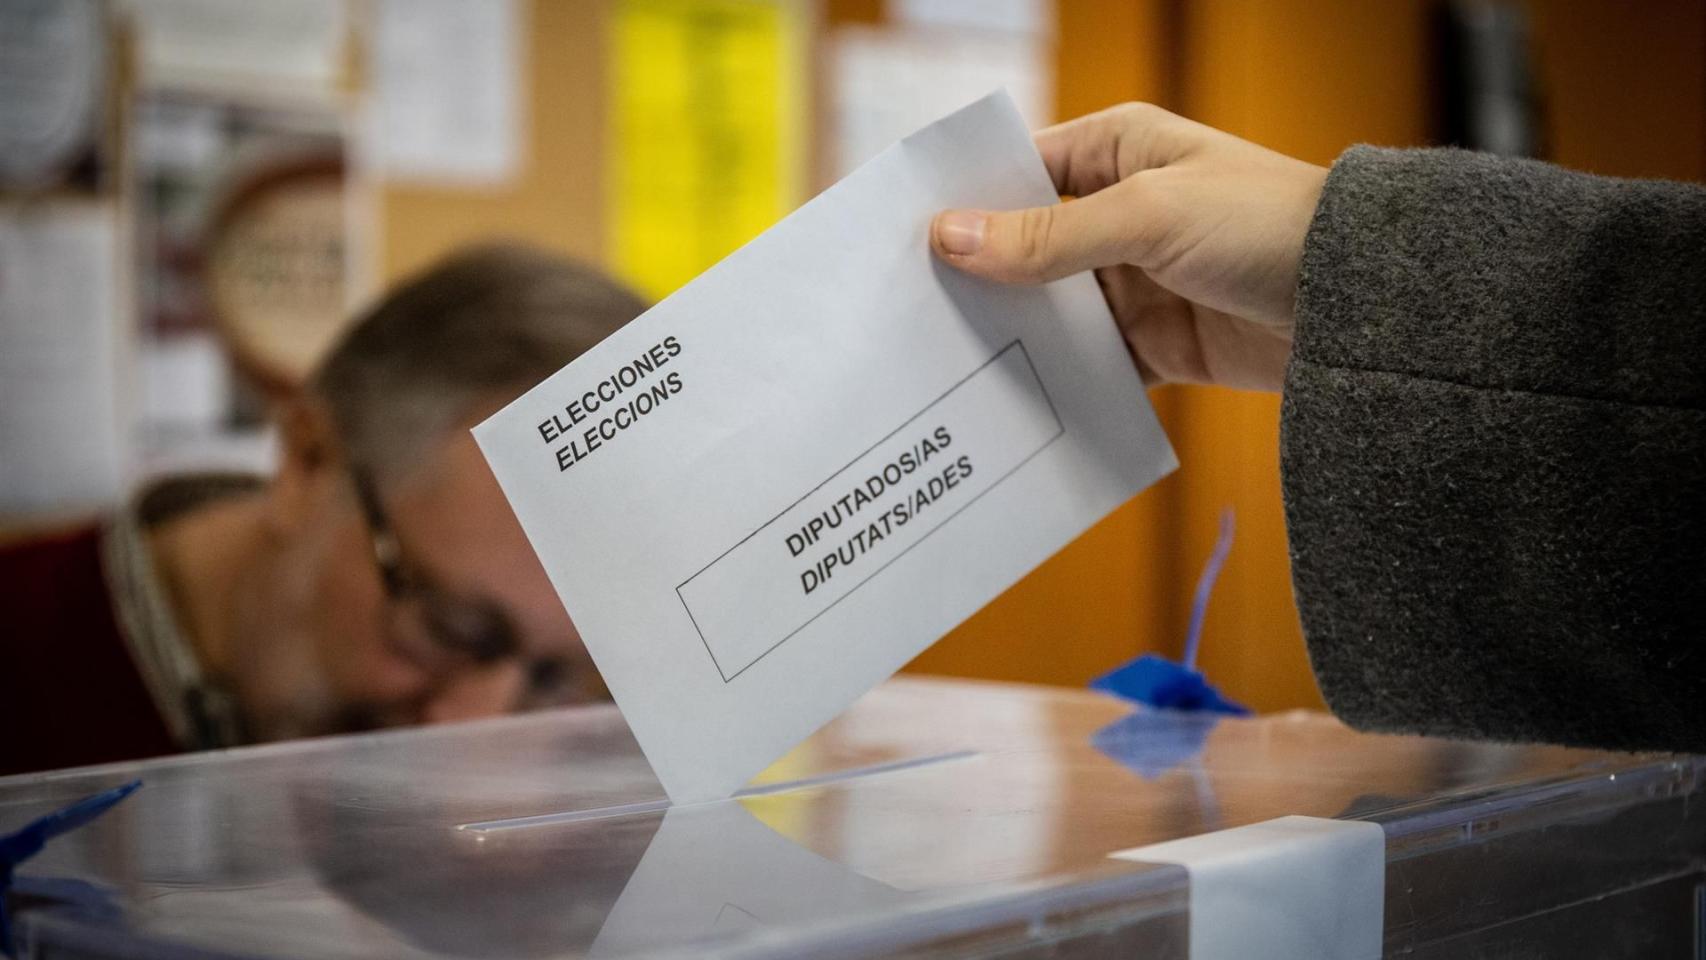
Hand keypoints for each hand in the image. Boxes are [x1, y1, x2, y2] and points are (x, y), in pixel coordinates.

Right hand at [930, 103, 1327, 390]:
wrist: (1362, 304)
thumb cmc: (1264, 225)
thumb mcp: (1145, 219)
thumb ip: (1045, 237)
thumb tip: (950, 237)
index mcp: (1118, 153)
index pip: (1019, 172)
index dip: (965, 204)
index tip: (902, 240)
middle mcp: (1120, 213)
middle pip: (1025, 248)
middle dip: (978, 281)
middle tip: (908, 315)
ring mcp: (1136, 281)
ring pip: (1052, 312)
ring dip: (1013, 337)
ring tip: (943, 368)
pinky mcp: (1156, 343)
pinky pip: (1091, 364)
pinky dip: (1059, 382)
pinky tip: (1010, 403)